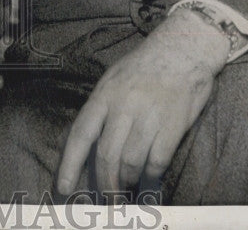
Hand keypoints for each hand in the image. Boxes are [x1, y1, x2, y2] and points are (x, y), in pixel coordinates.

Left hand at [56, 8, 229, 195]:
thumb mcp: (113, 78)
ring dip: (127, 182)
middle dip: (104, 183)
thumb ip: (101, 107)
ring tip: (127, 190)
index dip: (70, 164)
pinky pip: (157, 160)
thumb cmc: (145, 66)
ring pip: (130, 162)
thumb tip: (88, 142)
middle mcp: (123, 105)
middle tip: (106, 200)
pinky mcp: (173, 124)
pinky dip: (151, 178)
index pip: (81, 133)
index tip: (63, 187)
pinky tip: (149, 183)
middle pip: (106, 155)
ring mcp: (149, 115)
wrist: (183, 49)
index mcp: (104, 94)